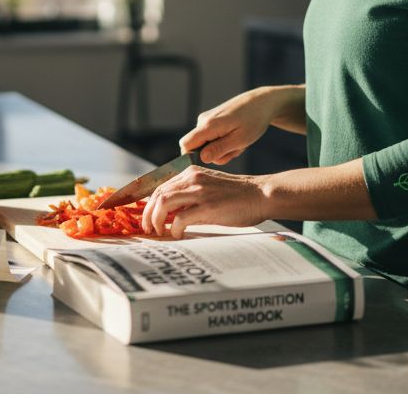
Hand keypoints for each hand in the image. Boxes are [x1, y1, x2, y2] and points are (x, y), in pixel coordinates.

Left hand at [140, 166, 266, 238]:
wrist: (261, 195)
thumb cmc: (237, 196)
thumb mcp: (209, 188)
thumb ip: (190, 196)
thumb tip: (171, 214)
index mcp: (191, 173)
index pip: (161, 186)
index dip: (149, 203)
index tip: (147, 217)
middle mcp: (192, 179)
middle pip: (158, 194)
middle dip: (148, 213)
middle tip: (149, 228)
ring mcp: (199, 191)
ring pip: (163, 202)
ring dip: (156, 220)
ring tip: (158, 231)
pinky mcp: (207, 206)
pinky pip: (180, 219)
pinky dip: (174, 229)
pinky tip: (178, 234)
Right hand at [178, 87, 285, 164]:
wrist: (262, 102)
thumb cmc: (254, 120)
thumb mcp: (240, 140)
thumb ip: (220, 149)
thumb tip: (202, 158)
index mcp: (208, 125)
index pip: (185, 145)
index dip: (192, 157)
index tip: (212, 160)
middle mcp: (203, 120)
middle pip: (198, 148)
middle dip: (215, 154)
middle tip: (236, 150)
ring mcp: (207, 119)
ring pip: (207, 144)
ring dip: (223, 148)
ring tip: (240, 142)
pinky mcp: (212, 120)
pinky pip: (212, 137)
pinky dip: (225, 141)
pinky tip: (237, 136)